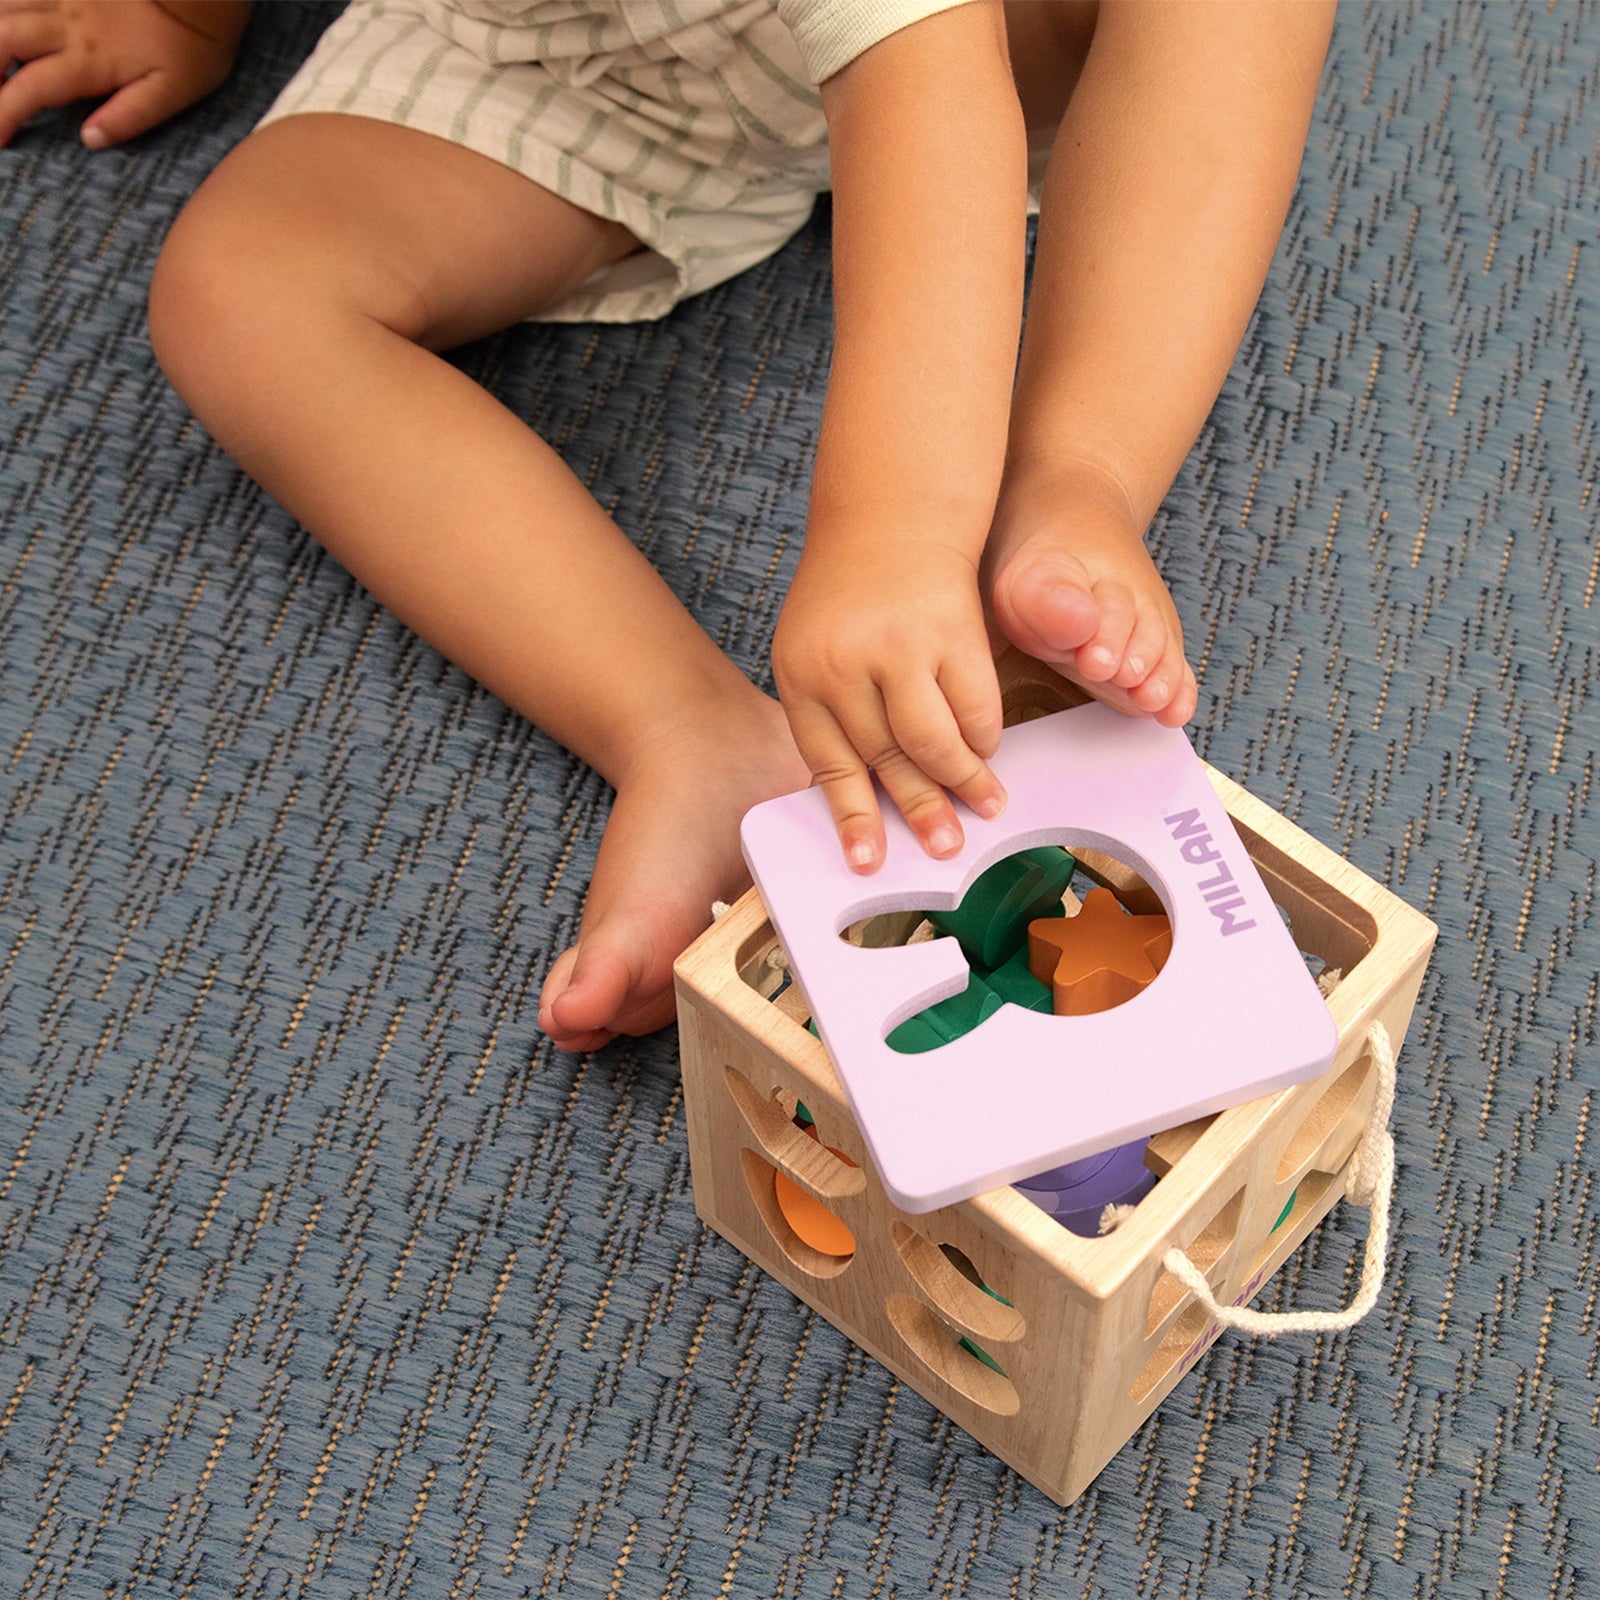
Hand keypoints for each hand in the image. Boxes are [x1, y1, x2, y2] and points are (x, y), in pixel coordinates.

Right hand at [0, 0, 248, 149]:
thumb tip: (89, 138)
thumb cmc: (193, 48)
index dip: (4, 114)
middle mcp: (66, 23)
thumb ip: (129, 117)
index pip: (31, 89)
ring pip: (3, 5)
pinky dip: (6, 3)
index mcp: (88, 61)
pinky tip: (7, 20)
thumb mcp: (171, 94)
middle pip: (1, 38)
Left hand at [772, 536, 1006, 872]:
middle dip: (920, 810)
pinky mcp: (951, 631)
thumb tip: (859, 795)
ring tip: (985, 807)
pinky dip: (985, 735)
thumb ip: (830, 712)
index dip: (852, 815)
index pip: (829, 762)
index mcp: (804, 675)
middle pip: (886, 759)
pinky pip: (975, 705)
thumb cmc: (852, 591)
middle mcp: (845, 664)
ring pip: (934, 741)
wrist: (890, 514)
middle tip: (945, 847)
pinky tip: (989, 751)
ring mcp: (900, 647)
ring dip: (964, 782)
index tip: (869, 859)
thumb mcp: (814, 647)